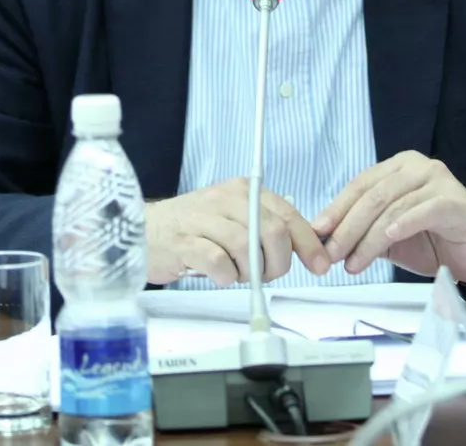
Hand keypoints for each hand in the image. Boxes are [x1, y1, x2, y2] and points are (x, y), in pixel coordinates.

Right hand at [145, 178, 332, 286]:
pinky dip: (226, 275)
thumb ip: (264, 226)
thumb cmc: (193, 230)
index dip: (308, 243)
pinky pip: (218, 262)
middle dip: (278, 261)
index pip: (287, 214)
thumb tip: (305, 246)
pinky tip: (220, 275)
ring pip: (246, 246)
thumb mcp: (232, 218)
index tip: (320, 265)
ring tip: (238, 274)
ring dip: (250, 271)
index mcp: (241, 190)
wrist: (144, 233)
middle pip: (272, 231)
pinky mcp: (184, 242)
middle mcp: (224, 198)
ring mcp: (202, 219)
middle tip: (266, 274)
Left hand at [313, 152, 465, 285]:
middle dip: (347, 227)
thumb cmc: (435, 243)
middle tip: (331, 254)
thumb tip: (324, 239)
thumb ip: (363, 232)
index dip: (336, 209)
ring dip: (368, 237)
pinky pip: (423, 211)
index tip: (316, 233)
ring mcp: (439, 181)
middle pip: (373, 196)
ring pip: (393, 206)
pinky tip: (389, 239)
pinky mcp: (455, 202)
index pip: (360, 185)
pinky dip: (403, 224)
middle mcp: (417, 167)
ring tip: (353, 263)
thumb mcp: (390, 238)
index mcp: (399, 168)